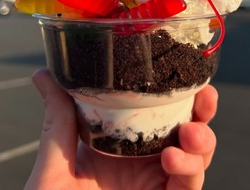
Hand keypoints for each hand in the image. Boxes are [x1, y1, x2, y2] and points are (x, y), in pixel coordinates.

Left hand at [25, 68, 217, 189]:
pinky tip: (173, 161)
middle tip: (205, 98)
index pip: (156, 116)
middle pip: (186, 134)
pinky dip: (189, 172)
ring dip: (201, 143)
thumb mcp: (55, 162)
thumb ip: (58, 118)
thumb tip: (44, 72)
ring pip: (197, 160)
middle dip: (201, 114)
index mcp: (121, 148)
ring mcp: (157, 189)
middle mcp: (144, 166)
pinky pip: (188, 188)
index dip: (175, 95)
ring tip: (188, 136)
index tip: (184, 74)